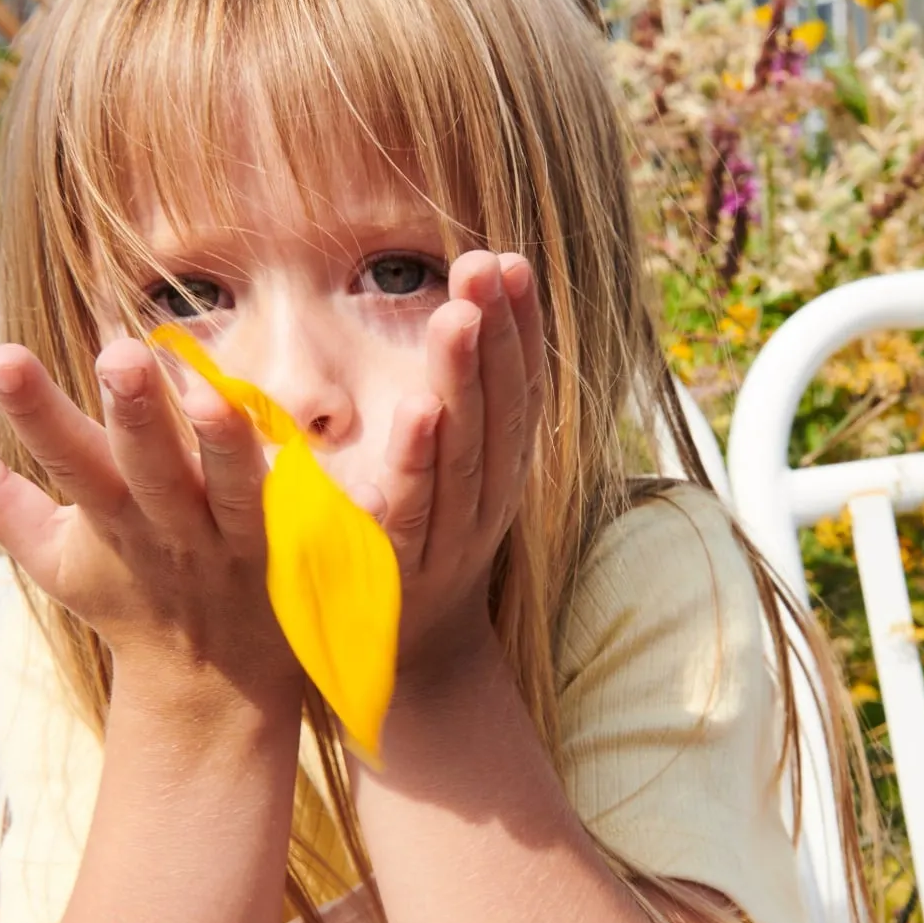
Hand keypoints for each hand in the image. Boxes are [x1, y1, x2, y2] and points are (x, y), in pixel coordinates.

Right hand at [0, 339, 300, 706]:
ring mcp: (237, 542)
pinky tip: (317, 432)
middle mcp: (172, 527)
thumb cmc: (131, 600)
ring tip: (210, 395)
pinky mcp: (296, 552)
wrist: (214, 689)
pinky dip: (320, 481)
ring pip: (233, 489)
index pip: (63, 458)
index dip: (31, 411)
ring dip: (222, 443)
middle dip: (133, 413)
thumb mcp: (53, 557)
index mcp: (110, 517)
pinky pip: (312, 512)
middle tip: (119, 355)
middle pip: (150, 467)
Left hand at [356, 250, 543, 689]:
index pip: (519, 385)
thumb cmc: (413, 548)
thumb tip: (452, 318)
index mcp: (499, 468)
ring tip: (458, 316)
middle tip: (485, 264)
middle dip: (496, 332)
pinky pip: (417, 508)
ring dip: (465, 380)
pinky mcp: (406, 568)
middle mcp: (489, 498)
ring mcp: (453, 535)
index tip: (509, 259)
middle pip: (501, 407)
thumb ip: (451, 407)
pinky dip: (421, 459)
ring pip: (469, 450)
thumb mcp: (440, 473)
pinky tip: (420, 411)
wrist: (403, 663)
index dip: (520, 325)